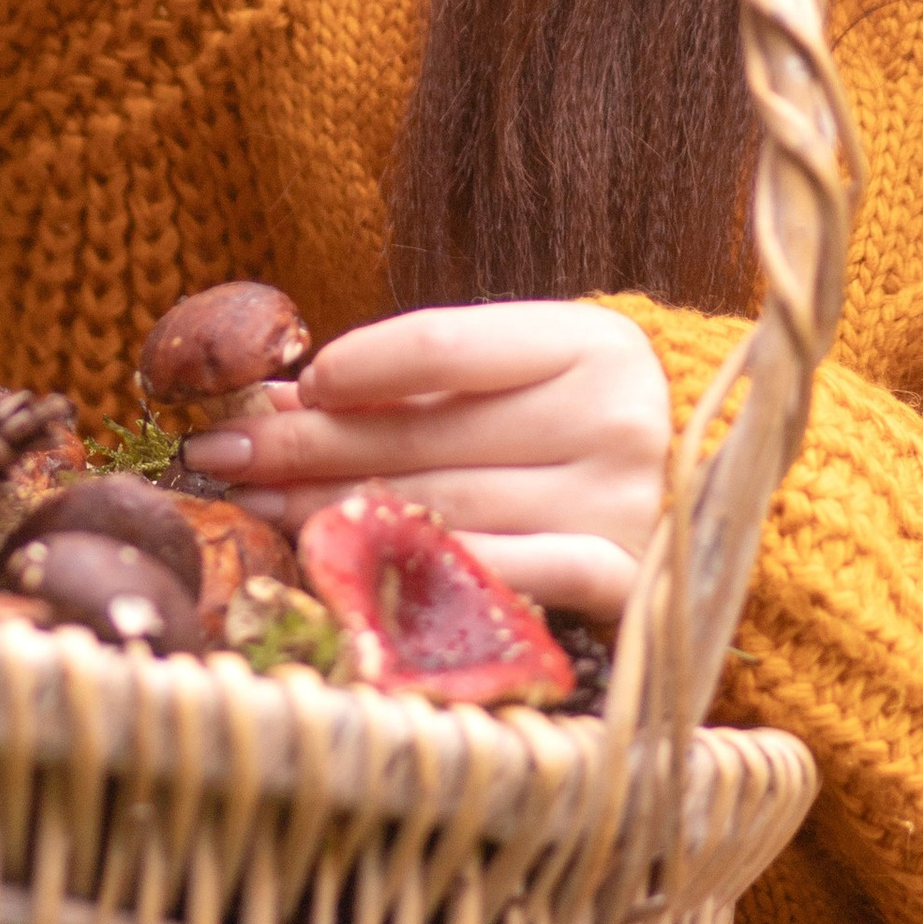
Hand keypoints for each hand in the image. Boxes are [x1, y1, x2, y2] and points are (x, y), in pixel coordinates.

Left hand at [183, 301, 671, 624]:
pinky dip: (419, 572)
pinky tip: (352, 568)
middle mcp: (612, 418)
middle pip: (424, 436)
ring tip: (262, 507)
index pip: (443, 347)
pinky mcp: (620, 581)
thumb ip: (419, 381)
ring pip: (442, 510)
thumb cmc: (575, 426)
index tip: (292, 386)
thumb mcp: (519, 376)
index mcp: (591, 342)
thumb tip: (280, 395)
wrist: (699, 501)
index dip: (355, 366)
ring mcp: (619, 505)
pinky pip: (498, 578)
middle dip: (307, 444)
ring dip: (334, 511)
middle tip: (223, 452)